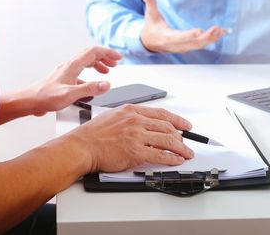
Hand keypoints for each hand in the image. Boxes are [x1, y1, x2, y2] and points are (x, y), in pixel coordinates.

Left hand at [30, 47, 121, 115]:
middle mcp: (69, 66)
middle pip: (90, 55)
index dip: (108, 53)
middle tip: (115, 63)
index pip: (94, 52)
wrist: (29, 101)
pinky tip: (91, 85)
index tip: (118, 58)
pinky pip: (80, 73)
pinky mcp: (63, 80)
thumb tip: (106, 84)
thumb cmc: (45, 97)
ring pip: (85, 63)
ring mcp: (66, 73)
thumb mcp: (70, 94)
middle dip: (105, 57)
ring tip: (106, 71)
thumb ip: (90, 89)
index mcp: (72, 66)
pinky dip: (89, 76)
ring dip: (98, 65)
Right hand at [68, 104, 194, 172]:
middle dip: (181, 137)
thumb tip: (144, 123)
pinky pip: (160, 155)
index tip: (185, 125)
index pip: (161, 114)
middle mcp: (136, 120)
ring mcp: (137, 136)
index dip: (178, 120)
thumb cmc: (92, 134)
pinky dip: (172, 158)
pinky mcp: (136, 151)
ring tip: (187, 153)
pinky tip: (176, 160)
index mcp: (131, 110)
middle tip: (187, 143)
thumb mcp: (113, 115)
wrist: (82, 146)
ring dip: (181, 148)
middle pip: (168, 127)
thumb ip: (130, 117)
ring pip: (168, 140)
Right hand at [140, 0, 225, 52]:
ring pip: (198, 45)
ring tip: (221, 31)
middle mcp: (175, 45)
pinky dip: (210, 40)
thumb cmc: (152, 28)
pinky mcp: (187, 47)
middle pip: (193, 43)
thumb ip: (150, 4)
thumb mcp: (150, 16)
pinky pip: (200, 45)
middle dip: (206, 37)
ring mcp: (182, 47)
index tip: (199, 32)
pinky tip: (219, 34)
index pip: (179, 37)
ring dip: (211, 39)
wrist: (149, 42)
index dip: (189, 35)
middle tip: (216, 29)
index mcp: (166, 37)